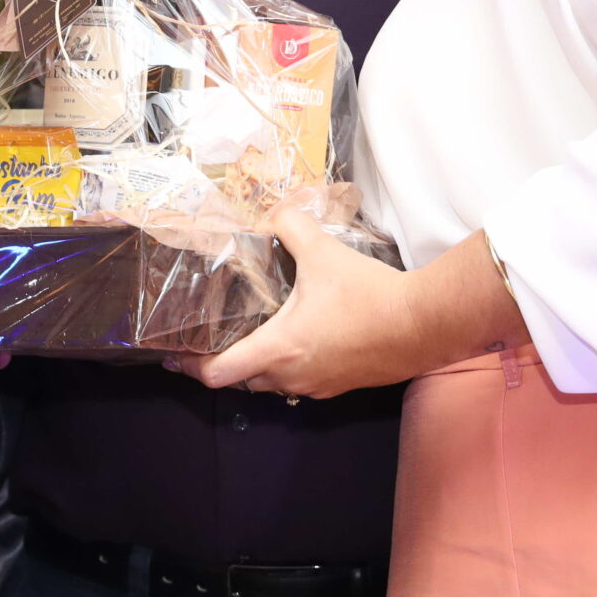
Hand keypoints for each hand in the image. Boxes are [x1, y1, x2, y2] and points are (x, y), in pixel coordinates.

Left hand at [180, 211, 523, 399]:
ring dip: (256, 367)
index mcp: (278, 348)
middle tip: (208, 340)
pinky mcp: (339, 386)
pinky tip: (296, 341)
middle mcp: (291, 376)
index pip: (218, 373)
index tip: (173, 355)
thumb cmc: (367, 293)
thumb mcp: (324, 251)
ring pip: (271, 385)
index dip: (190, 366)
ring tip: (248, 338)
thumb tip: (273, 210)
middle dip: (222, 364)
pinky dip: (287, 368)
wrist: (423, 325)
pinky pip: (299, 384)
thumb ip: (290, 225)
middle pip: (241, 381)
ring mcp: (316, 386)